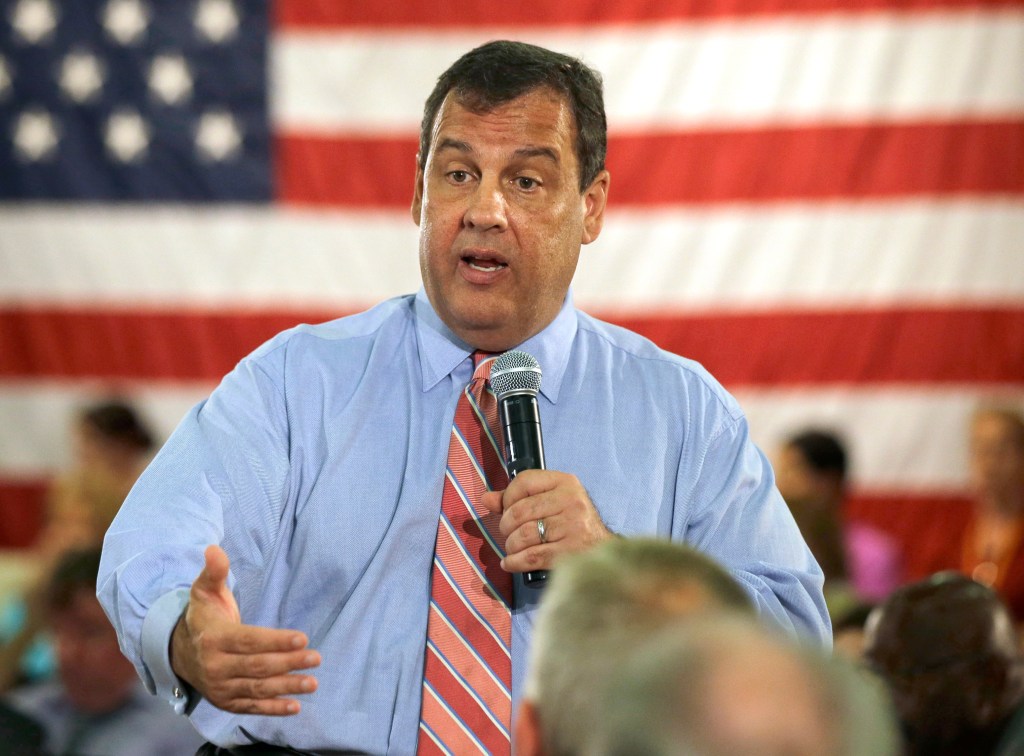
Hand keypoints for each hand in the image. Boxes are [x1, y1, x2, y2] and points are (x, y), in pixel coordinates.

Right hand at [170, 545, 320, 715]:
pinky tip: (296, 706)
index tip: (302, 638)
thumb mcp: (204, 591)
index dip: (276, 641)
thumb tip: (215, 549)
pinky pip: (252, 707)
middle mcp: (215, 667)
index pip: (249, 641)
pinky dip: (273, 709)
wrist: (178, 652)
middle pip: (257, 666)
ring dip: (287, 687)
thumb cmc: (203, 617)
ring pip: (257, 689)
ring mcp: (220, 688)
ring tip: (313, 683)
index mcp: (212, 639)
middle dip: (288, 663)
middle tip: (316, 657)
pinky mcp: (226, 702)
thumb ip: (213, 572)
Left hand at [482, 469, 612, 572]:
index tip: (507, 510)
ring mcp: (572, 527)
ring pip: (523, 535)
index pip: (524, 481)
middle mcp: (571, 502)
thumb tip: (486, 499)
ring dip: (511, 545)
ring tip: (513, 549)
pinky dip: (514, 562)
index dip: (508, 497)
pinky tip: (510, 563)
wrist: (602, 550)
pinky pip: (531, 557)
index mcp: (565, 483)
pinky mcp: (570, 552)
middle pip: (520, 511)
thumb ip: (517, 498)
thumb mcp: (550, 501)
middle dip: (506, 526)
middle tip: (508, 534)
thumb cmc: (571, 522)